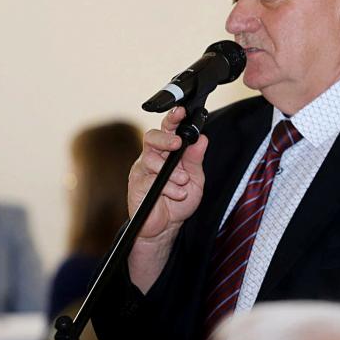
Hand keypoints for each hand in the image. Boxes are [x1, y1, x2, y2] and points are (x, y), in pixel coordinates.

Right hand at [127, 106, 207, 291]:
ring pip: (151, 159)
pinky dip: (168, 187)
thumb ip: (196, 159)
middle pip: (151, 136)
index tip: (182, 111)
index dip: (173, 118)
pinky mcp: (136, 185)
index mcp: (167, 151)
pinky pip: (150, 180)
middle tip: (177, 144)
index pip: (168, 129)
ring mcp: (142, 170)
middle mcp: (152, 157)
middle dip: (165, 138)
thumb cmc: (179, 201)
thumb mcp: (195, 179)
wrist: (166, 227)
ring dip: (172, 172)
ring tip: (182, 183)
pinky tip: (176, 194)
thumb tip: (202, 138)